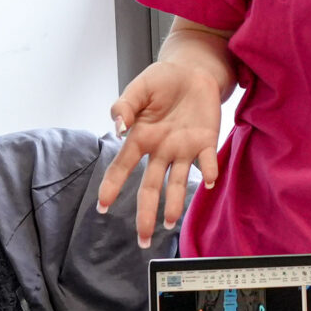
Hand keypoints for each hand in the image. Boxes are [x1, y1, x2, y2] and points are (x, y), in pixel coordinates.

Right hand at [99, 57, 224, 246]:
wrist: (193, 71)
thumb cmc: (162, 80)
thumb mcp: (139, 87)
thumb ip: (125, 105)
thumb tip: (116, 127)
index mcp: (141, 138)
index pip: (122, 167)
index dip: (112, 186)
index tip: (102, 207)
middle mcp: (161, 150)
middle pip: (150, 186)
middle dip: (145, 213)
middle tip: (142, 239)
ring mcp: (183, 148)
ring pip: (177, 181)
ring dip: (174, 202)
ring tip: (170, 223)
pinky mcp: (205, 141)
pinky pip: (207, 161)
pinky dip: (208, 172)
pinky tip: (208, 183)